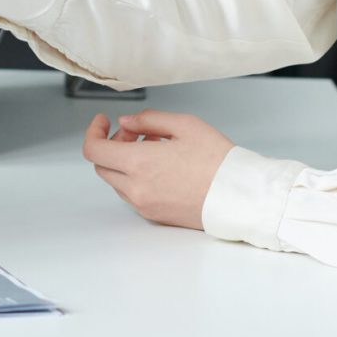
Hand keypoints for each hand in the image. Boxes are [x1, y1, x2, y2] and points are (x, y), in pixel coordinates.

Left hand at [81, 110, 233, 229]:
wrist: (242, 198)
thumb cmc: (219, 162)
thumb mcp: (184, 125)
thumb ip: (147, 119)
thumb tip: (125, 122)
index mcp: (139, 164)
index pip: (93, 150)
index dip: (94, 131)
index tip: (103, 121)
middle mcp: (137, 188)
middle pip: (102, 165)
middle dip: (112, 144)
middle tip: (136, 134)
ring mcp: (146, 205)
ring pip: (117, 180)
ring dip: (125, 162)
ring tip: (155, 149)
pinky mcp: (156, 216)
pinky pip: (133, 194)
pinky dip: (136, 178)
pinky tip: (161, 167)